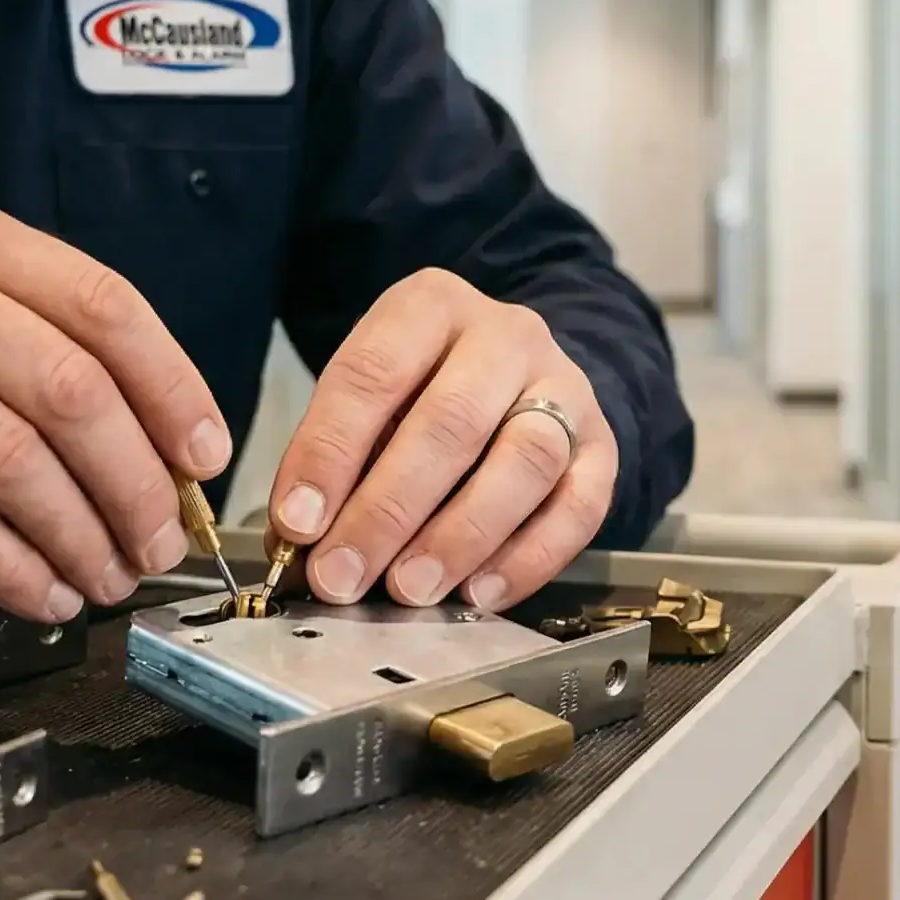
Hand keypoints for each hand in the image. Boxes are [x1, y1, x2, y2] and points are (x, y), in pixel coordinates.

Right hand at [0, 186, 231, 622]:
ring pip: (16, 461)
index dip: (174, 387)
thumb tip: (142, 428)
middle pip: (72, 390)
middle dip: (135, 481)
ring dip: (80, 534)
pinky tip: (39, 590)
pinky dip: (10, 566)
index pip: (104, 306)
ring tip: (108, 575)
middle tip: (160, 538)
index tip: (205, 452)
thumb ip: (10, 325)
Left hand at [269, 269, 613, 610]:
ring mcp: (564, 387)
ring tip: (410, 589)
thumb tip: (299, 538)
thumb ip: (336, 457)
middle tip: (343, 574)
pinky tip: (479, 593)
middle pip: (452, 420)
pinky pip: (580, 505)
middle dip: (389, 509)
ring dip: (460, 535)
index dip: (330, 453)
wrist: (517, 374)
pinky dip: (529, 558)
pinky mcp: (602, 444)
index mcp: (430, 306)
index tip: (297, 523)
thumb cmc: (423, 392)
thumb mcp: (368, 398)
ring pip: (525, 459)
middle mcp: (505, 336)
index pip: (373, 374)